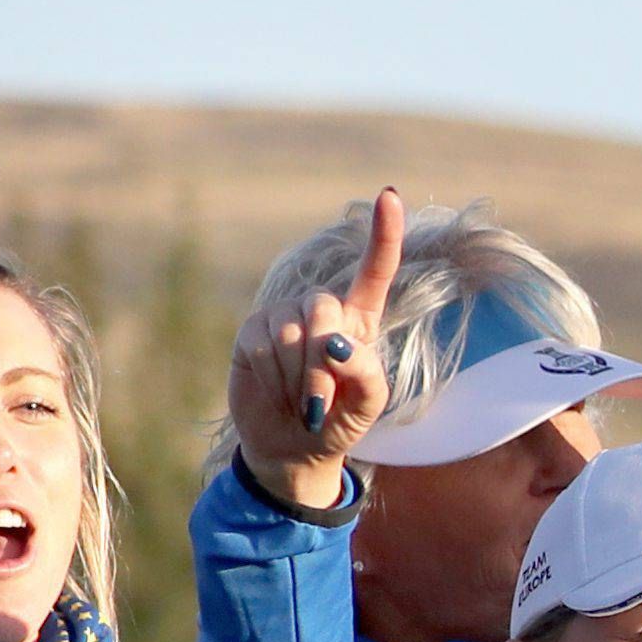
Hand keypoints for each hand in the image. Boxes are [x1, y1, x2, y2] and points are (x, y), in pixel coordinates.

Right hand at [231, 188, 400, 505]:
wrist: (294, 447)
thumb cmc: (340, 421)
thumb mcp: (368, 405)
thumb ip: (364, 373)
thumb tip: (334, 344)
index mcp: (361, 319)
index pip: (375, 269)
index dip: (383, 234)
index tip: (389, 195)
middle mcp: (322, 309)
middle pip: (324, 308)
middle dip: (323, 362)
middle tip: (321, 403)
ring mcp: (284, 316)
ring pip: (292, 331)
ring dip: (299, 377)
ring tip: (301, 401)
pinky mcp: (252, 331)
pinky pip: (264, 345)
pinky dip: (274, 377)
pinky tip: (278, 392)